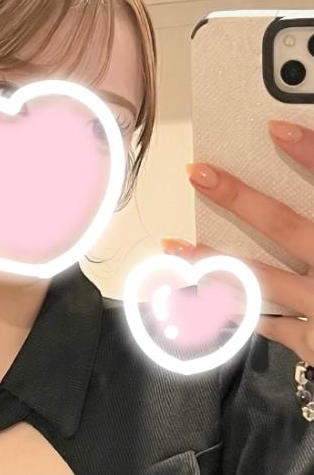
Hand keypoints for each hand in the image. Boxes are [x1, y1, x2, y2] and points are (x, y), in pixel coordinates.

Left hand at [161, 119, 313, 364]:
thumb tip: (297, 166)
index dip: (311, 154)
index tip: (275, 130)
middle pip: (285, 226)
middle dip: (239, 198)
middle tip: (199, 175)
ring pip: (259, 280)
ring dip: (212, 263)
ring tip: (174, 247)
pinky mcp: (313, 344)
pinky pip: (267, 324)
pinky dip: (234, 312)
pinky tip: (199, 302)